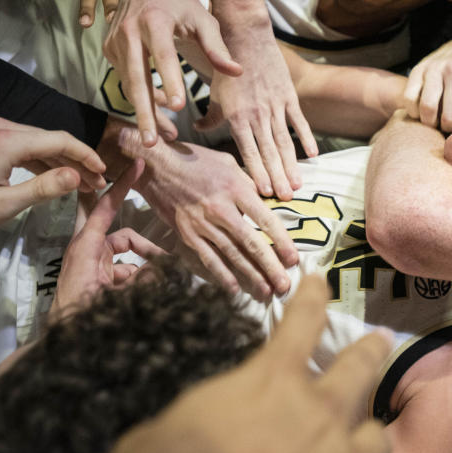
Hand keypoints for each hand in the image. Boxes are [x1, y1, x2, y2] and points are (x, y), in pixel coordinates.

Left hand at [0, 117, 106, 239]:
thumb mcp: (2, 205)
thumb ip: (43, 188)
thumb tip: (78, 176)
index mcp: (6, 140)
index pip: (60, 140)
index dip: (86, 155)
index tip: (104, 173)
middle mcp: (0, 127)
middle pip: (51, 139)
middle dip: (76, 160)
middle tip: (96, 184)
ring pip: (38, 142)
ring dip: (60, 161)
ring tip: (80, 183)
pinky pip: (22, 145)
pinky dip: (41, 160)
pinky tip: (53, 176)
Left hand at [49, 159, 166, 320]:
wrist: (58, 348)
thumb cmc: (77, 320)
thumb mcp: (112, 299)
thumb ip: (142, 281)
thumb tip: (164, 269)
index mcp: (86, 247)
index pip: (105, 207)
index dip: (123, 185)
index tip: (138, 166)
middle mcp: (88, 251)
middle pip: (120, 231)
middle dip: (137, 232)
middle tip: (150, 223)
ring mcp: (93, 265)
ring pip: (127, 255)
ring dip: (143, 267)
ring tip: (159, 285)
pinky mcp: (96, 280)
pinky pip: (123, 271)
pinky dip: (136, 280)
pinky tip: (147, 295)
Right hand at [103, 0, 241, 147]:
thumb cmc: (182, 5)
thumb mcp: (203, 20)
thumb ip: (218, 47)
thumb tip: (237, 71)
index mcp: (154, 19)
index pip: (163, 55)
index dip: (169, 81)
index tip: (177, 106)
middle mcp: (129, 29)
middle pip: (136, 78)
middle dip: (144, 113)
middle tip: (153, 141)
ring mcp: (115, 40)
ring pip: (128, 84)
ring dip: (144, 112)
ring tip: (161, 137)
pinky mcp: (109, 48)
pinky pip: (126, 79)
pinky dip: (141, 97)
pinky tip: (157, 108)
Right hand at [109, 275, 391, 452]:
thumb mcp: (190, 410)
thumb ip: (220, 398)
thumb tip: (217, 407)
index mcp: (274, 378)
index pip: (303, 320)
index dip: (314, 296)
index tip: (319, 281)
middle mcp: (316, 410)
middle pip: (360, 366)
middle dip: (371, 350)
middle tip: (380, 340)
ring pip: (374, 438)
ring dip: (369, 433)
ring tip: (367, 433)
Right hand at [110, 125, 297, 298]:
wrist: (158, 166)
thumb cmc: (197, 161)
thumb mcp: (229, 163)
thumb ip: (250, 183)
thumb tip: (268, 199)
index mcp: (236, 189)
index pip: (265, 219)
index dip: (281, 241)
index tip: (294, 258)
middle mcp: (220, 209)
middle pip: (250, 243)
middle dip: (270, 267)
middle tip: (285, 285)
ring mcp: (203, 224)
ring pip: (231, 255)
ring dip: (250, 276)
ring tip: (266, 292)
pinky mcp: (188, 234)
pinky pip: (208, 258)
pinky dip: (221, 275)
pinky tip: (234, 289)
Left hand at [197, 24, 315, 199]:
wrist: (245, 37)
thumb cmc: (226, 68)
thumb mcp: (214, 94)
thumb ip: (211, 117)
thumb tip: (199, 130)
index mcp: (237, 117)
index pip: (248, 151)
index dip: (257, 173)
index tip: (264, 192)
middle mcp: (257, 115)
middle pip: (269, 152)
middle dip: (277, 177)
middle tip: (285, 198)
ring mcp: (275, 106)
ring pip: (285, 141)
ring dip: (291, 165)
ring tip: (297, 184)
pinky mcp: (288, 96)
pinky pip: (299, 121)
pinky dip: (306, 138)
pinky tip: (312, 155)